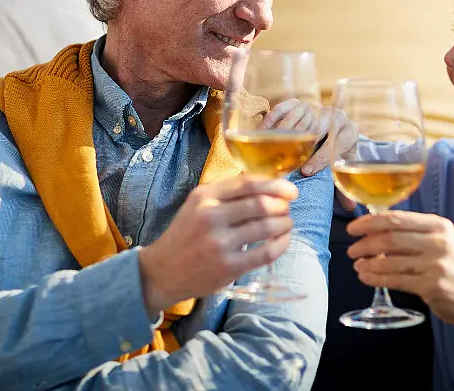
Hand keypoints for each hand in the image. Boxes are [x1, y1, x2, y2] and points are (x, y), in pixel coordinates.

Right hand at [139, 175, 296, 315]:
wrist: (163, 270)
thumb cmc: (186, 233)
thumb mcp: (198, 204)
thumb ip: (227, 192)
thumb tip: (268, 182)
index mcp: (204, 197)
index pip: (248, 184)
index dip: (276, 185)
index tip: (291, 190)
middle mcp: (210, 217)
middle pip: (261, 204)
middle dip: (282, 205)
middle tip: (287, 209)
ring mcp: (219, 243)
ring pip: (267, 227)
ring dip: (284, 223)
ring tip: (286, 224)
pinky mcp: (228, 267)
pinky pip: (266, 252)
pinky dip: (281, 244)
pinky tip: (283, 240)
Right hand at [258, 100, 359, 209]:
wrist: (334, 128)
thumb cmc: (337, 153)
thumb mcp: (342, 167)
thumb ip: (345, 186)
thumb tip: (350, 209)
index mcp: (349, 131)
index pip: (337, 142)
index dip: (321, 158)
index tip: (306, 172)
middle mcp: (334, 115)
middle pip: (318, 128)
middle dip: (303, 147)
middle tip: (288, 163)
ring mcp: (316, 107)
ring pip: (300, 118)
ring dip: (285, 134)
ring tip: (271, 150)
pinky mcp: (299, 102)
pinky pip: (284, 107)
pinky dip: (271, 120)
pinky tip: (261, 133)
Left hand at [346, 211, 453, 326]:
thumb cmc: (453, 270)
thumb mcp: (440, 242)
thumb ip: (413, 234)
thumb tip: (375, 230)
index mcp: (438, 226)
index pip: (397, 218)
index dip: (370, 222)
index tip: (353, 227)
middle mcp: (437, 242)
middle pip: (390, 237)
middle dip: (365, 243)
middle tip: (352, 249)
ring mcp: (434, 264)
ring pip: (390, 260)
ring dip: (368, 263)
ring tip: (357, 266)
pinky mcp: (430, 285)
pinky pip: (395, 280)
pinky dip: (376, 278)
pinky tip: (366, 277)